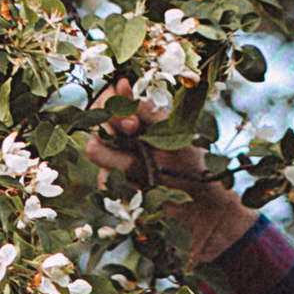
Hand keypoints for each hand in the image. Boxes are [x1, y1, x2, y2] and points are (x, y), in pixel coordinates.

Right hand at [87, 81, 254, 268]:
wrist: (199, 209)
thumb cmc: (191, 166)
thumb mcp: (173, 134)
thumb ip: (148, 112)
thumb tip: (123, 84)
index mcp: (141, 119)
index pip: (114, 99)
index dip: (116, 101)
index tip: (133, 111)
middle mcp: (125, 138)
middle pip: (99, 121)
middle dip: (113, 123)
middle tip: (134, 131)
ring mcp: (117, 162)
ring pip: (94, 149)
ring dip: (115, 156)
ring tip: (137, 167)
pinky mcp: (115, 187)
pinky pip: (103, 180)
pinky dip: (122, 183)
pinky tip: (141, 188)